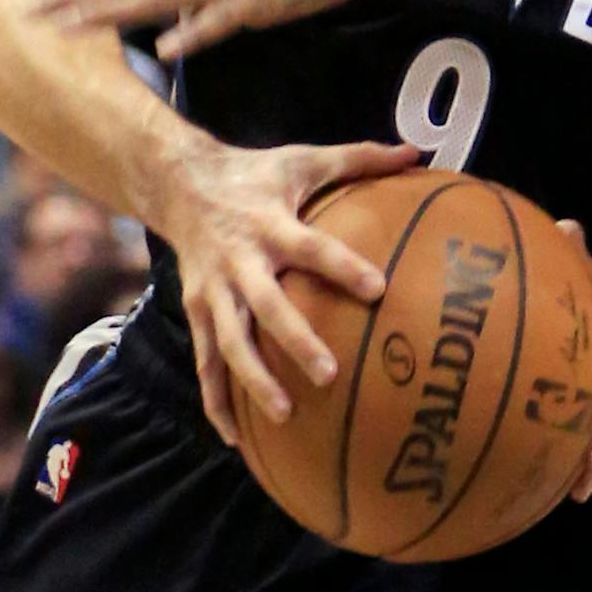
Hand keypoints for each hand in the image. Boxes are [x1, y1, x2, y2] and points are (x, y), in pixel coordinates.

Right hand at [158, 135, 421, 445]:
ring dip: (254, 380)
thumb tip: (414, 153)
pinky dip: (216, 401)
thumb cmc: (255, 174)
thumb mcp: (303, 159)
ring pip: (229, 343)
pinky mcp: (196, 311)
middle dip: (294, 341)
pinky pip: (205, 362)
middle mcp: (239, 262)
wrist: (176, 182)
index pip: (312, 247)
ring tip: (284, 415)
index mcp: (270, 224)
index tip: (378, 288)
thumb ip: (359, 158)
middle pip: (265, 306)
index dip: (343, 266)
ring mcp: (212, 291)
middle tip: (329, 374)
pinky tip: (236, 439)